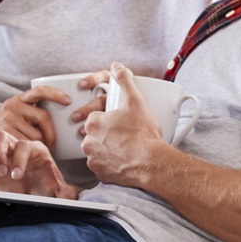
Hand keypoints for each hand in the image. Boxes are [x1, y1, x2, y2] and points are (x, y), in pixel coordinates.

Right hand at [0, 84, 74, 158]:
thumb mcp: (10, 116)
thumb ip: (27, 115)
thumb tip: (56, 123)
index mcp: (16, 100)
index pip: (39, 91)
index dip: (55, 94)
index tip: (68, 101)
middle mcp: (13, 106)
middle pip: (44, 117)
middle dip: (52, 133)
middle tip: (52, 145)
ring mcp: (8, 119)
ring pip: (37, 134)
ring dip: (38, 146)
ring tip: (32, 152)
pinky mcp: (5, 132)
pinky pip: (26, 144)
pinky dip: (28, 152)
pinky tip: (23, 156)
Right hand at [0, 130, 79, 199]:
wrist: (28, 191)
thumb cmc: (41, 186)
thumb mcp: (53, 189)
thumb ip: (65, 192)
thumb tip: (74, 196)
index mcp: (33, 149)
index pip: (23, 145)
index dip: (18, 159)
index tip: (15, 176)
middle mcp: (15, 145)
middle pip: (2, 137)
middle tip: (0, 173)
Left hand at [79, 63, 172, 187]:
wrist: (151, 163)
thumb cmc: (142, 134)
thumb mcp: (135, 101)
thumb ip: (125, 81)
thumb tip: (117, 67)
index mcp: (93, 123)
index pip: (95, 117)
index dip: (109, 118)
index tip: (120, 121)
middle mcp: (89, 142)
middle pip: (96, 134)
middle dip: (108, 134)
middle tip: (126, 135)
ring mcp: (94, 159)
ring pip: (98, 150)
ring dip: (108, 148)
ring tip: (126, 148)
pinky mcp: (100, 174)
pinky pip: (102, 166)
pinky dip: (110, 163)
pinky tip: (123, 159)